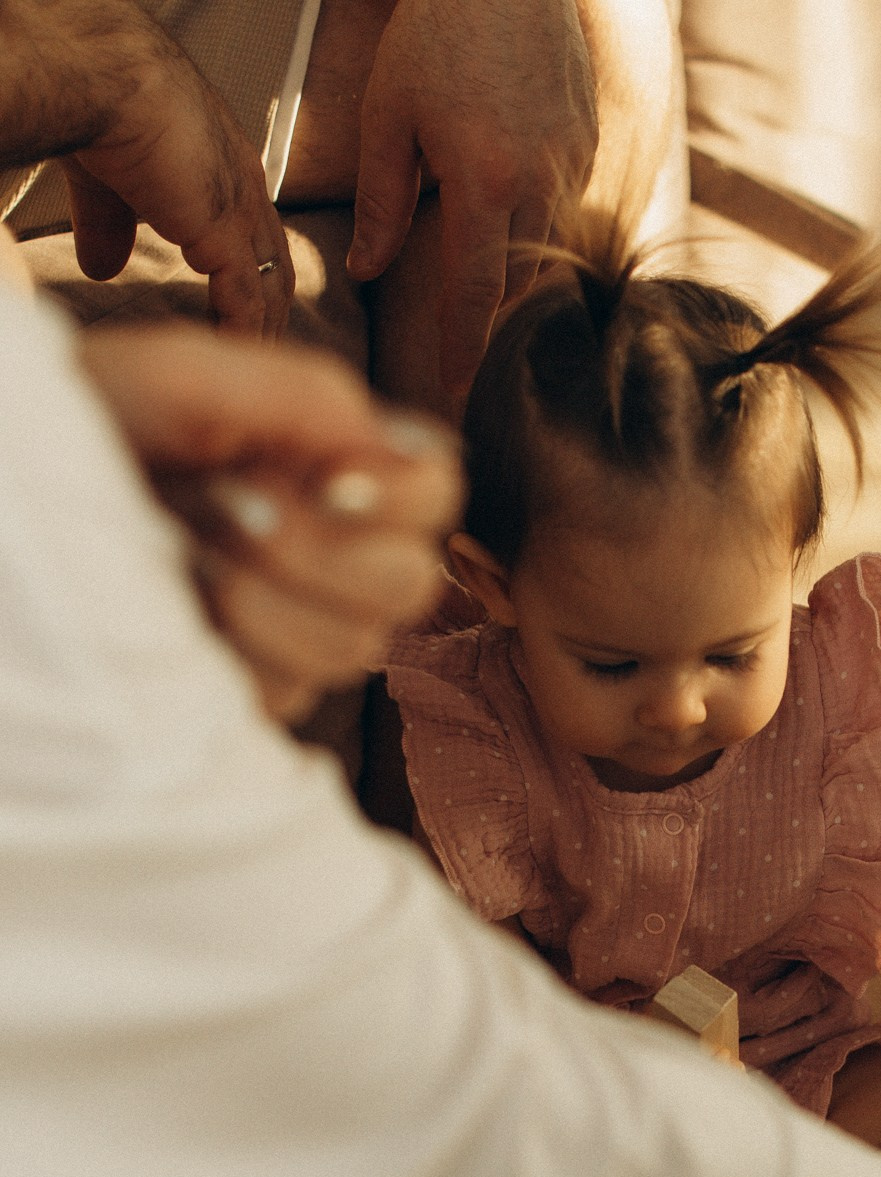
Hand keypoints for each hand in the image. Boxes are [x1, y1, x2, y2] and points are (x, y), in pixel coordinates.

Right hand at [1, 0, 293, 334]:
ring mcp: (243, 211)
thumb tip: (101, 268)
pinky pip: (246, 298)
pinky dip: (243, 333)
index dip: (256, 277)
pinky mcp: (228, 233)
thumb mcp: (108, 183)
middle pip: (276, 264)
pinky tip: (234, 358)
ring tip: (255, 367)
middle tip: (264, 352)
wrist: (111, 79)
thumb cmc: (106, 110)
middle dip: (273, 312)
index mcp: (227, 168)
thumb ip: (109, 229)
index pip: (257, 234)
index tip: (249, 315)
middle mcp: (247, 189)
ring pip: (270, 287)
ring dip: (265, 331)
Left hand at [79, 324, 463, 717]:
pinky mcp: (259, 686)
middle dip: (320, 553)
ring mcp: (302, 626)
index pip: (436, 491)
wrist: (24, 489)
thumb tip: (386, 442)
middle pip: (410, 583)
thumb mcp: (184, 377)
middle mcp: (338, 551)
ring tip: (184, 552)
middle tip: (231, 512)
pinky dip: (228, 647)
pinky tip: (178, 606)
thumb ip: (299, 393)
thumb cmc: (93, 420)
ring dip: (261, 598)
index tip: (320, 478)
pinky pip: (286, 692)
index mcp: (337, 466)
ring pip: (351, 647)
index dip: (397, 494)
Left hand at [347, 0, 597, 399]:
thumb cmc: (435, 34)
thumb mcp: (387, 116)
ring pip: (541, 244)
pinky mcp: (589, 139)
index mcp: (483, 181)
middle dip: (486, 307)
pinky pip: (560, 201)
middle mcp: (539, 180)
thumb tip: (365, 270)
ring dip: (509, 259)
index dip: (464, 348)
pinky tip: (504, 183)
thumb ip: (381, 202)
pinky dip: (530, 212)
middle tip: (459, 338)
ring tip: (476, 248)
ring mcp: (572, 160)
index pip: (476, 293)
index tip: (455, 391)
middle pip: (515, 279)